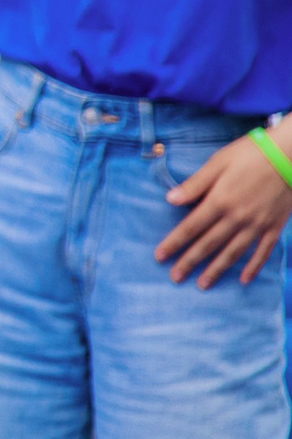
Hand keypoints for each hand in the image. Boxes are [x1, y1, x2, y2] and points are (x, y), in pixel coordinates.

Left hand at [155, 131, 291, 286]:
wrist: (290, 155)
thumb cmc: (250, 154)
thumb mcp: (217, 163)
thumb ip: (195, 184)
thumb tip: (169, 200)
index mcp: (219, 201)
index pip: (191, 227)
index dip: (174, 243)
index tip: (160, 257)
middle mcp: (237, 218)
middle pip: (209, 244)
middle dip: (190, 262)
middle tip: (175, 277)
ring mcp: (257, 225)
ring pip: (233, 252)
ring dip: (217, 269)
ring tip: (203, 284)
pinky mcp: (274, 226)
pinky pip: (263, 251)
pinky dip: (253, 266)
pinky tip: (244, 279)